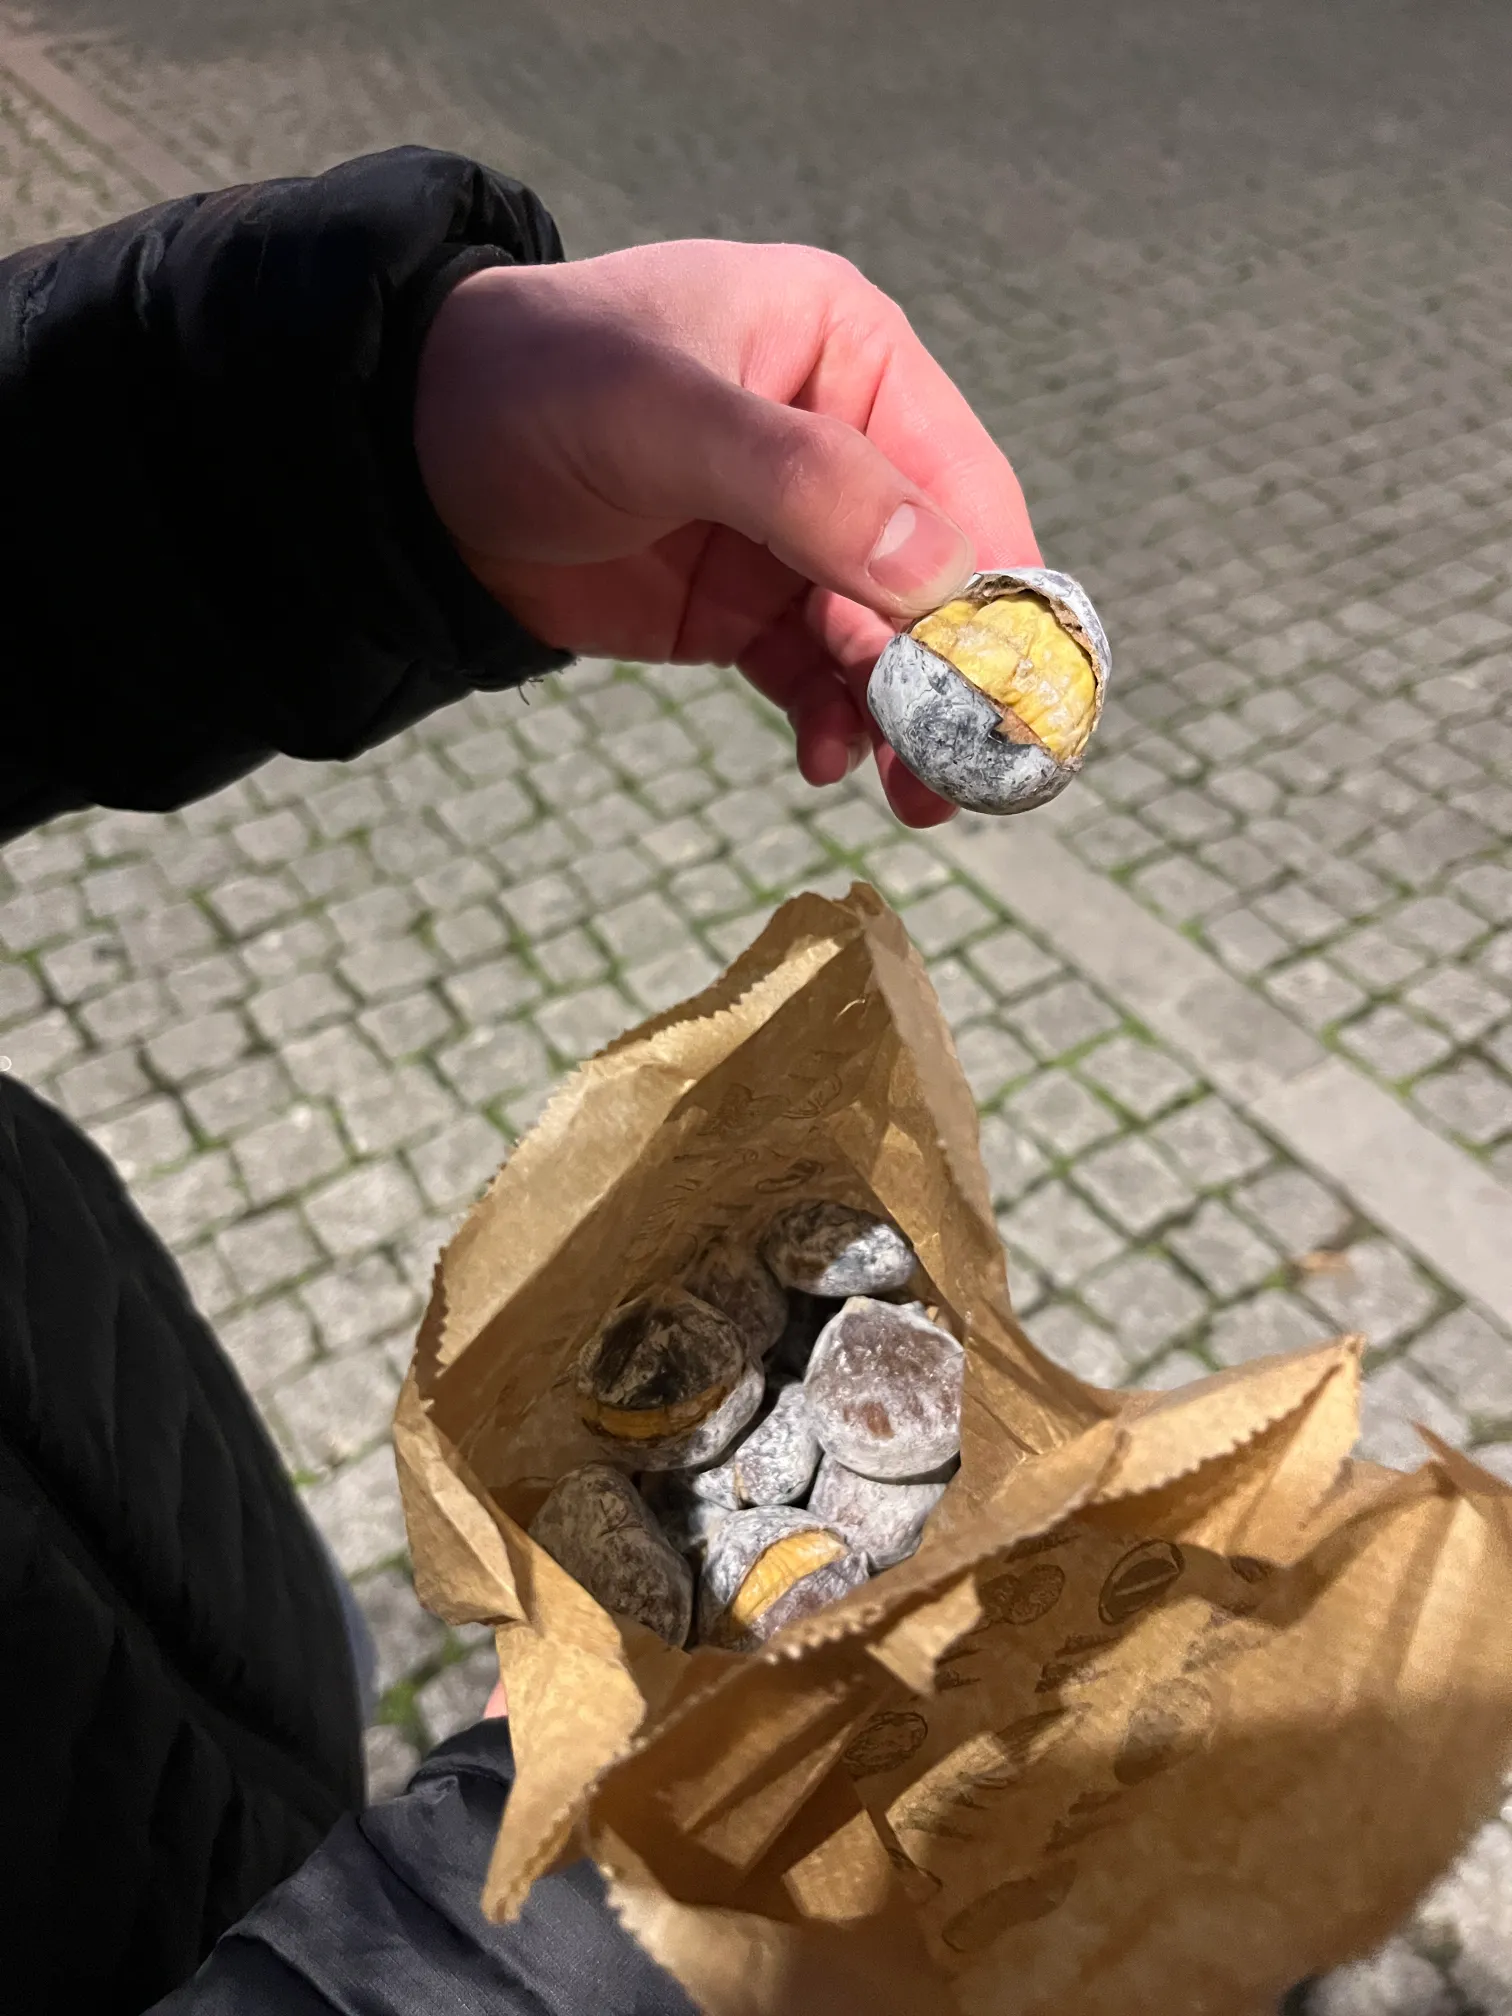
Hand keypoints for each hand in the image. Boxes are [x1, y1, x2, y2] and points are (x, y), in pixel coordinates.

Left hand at [414, 242, 1039, 825]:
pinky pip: (816, 677)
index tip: (1018, 690)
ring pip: (884, 641)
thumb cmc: (535, 390)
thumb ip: (804, 486)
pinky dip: (831, 724)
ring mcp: (795, 535)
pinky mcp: (744, 607)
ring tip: (914, 797)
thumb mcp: (665, 417)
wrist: (408, 463)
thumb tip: (944, 576)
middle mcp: (841, 443)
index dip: (998, 591)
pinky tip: (822, 763)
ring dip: (903, 718)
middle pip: (936, 577)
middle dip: (955, 675)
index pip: (960, 483)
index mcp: (848, 356)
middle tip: (969, 772)